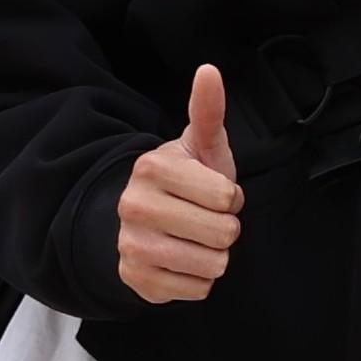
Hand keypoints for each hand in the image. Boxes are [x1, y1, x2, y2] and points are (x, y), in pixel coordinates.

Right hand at [114, 62, 244, 302]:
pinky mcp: (137, 280)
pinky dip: (199, 279)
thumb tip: (209, 70)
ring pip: (214, 265)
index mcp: (152, 169)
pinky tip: (182, 261)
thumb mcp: (201, 146)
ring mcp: (131, 246)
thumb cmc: (186, 182)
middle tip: (204, 217)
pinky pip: (199, 290)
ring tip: (195, 239)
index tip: (211, 193)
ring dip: (215, 255)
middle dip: (225, 228)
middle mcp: (134, 206)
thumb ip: (208, 111)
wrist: (145, 222)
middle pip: (224, 234)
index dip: (229, 198)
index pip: (228, 197)